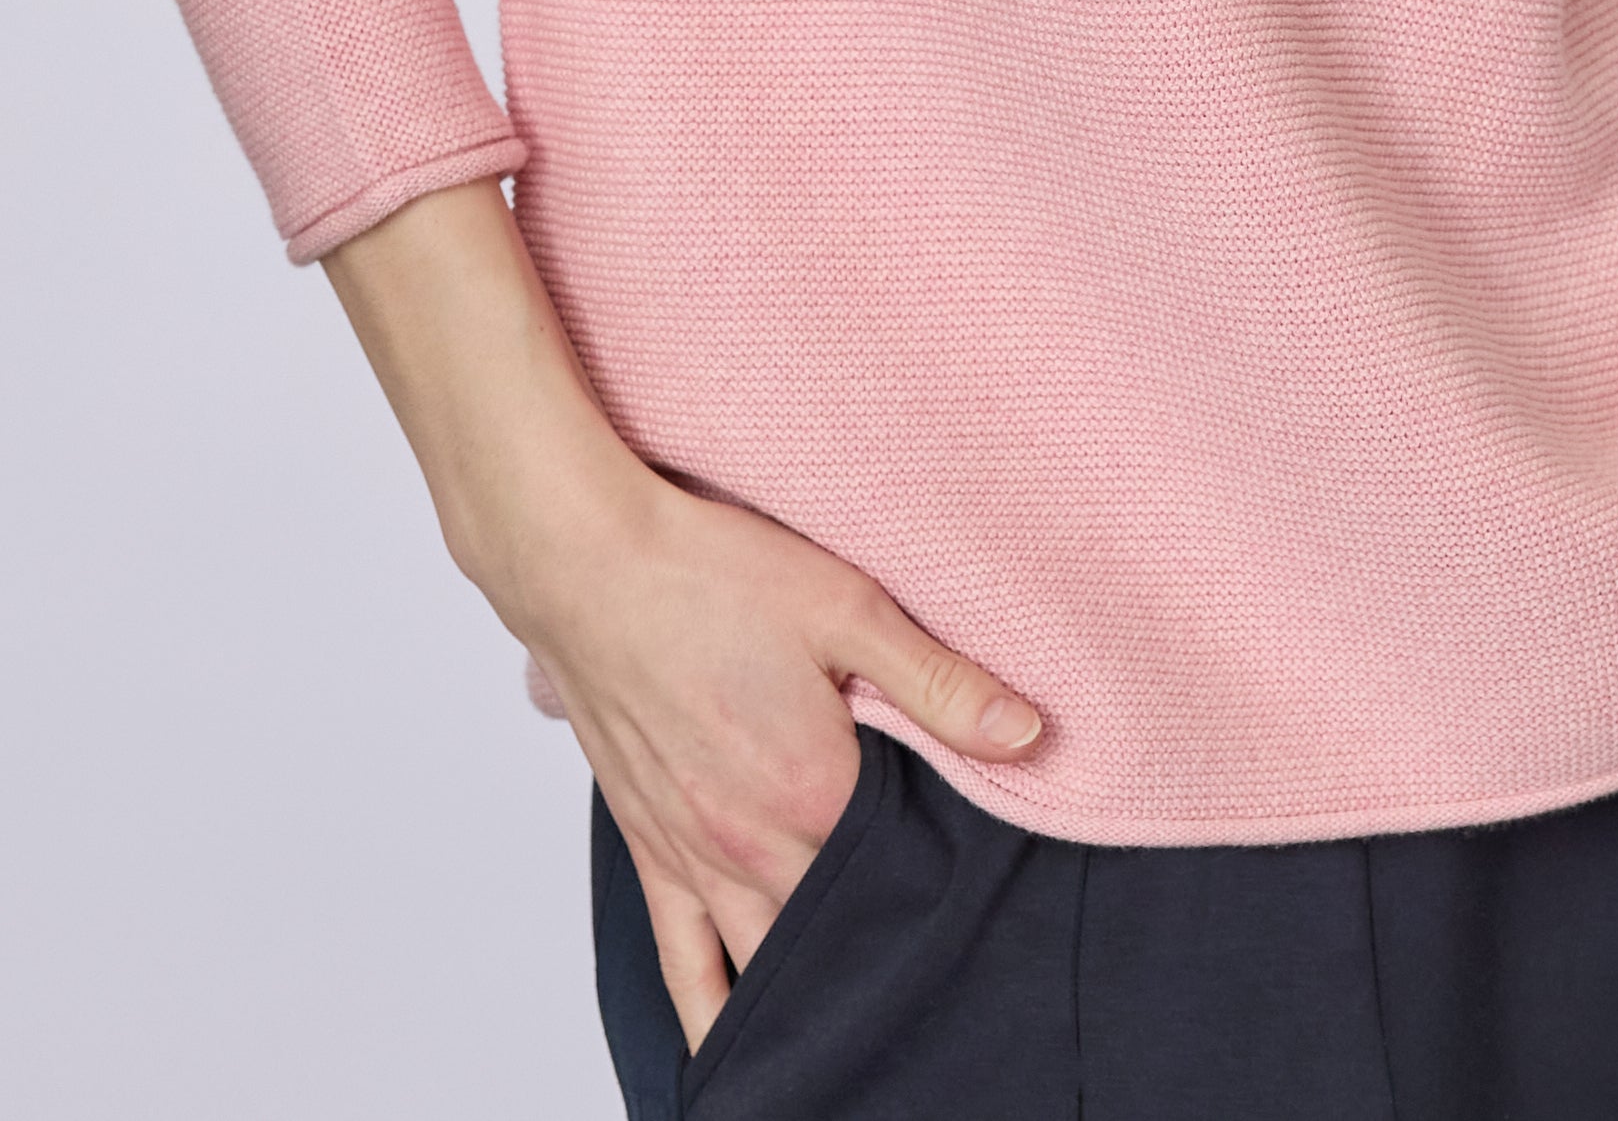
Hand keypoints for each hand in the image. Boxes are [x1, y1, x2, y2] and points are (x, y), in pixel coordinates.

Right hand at [320, 180, 1044, 1057]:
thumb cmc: (710, 573)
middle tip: (945, 952)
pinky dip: (716, 1018)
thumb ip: (940, 684)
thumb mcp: (846, 607)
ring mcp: (696, 860)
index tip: (989, 881)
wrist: (589, 565)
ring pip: (768, 969)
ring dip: (817, 990)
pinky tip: (742, 1052)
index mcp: (814, 793)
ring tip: (868, 1015)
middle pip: (843, 932)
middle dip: (892, 941)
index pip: (903, 873)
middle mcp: (752, 846)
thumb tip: (1028, 736)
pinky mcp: (651, 854)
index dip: (951, 878)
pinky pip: (684, 969)